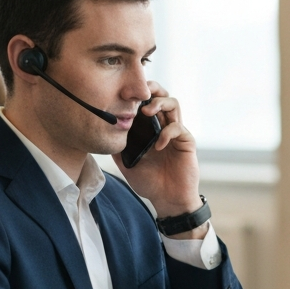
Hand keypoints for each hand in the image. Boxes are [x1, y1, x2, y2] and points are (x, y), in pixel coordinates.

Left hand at [112, 82, 202, 234]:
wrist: (167, 200)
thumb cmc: (150, 182)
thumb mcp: (127, 163)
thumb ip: (118, 148)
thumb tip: (103, 134)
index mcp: (151, 128)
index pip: (148, 101)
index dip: (139, 93)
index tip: (125, 92)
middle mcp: (164, 126)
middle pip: (163, 95)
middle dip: (153, 89)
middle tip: (140, 93)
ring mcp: (176, 133)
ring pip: (173, 104)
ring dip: (160, 103)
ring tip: (147, 112)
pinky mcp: (186, 142)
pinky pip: (178, 128)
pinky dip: (166, 132)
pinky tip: (157, 145)